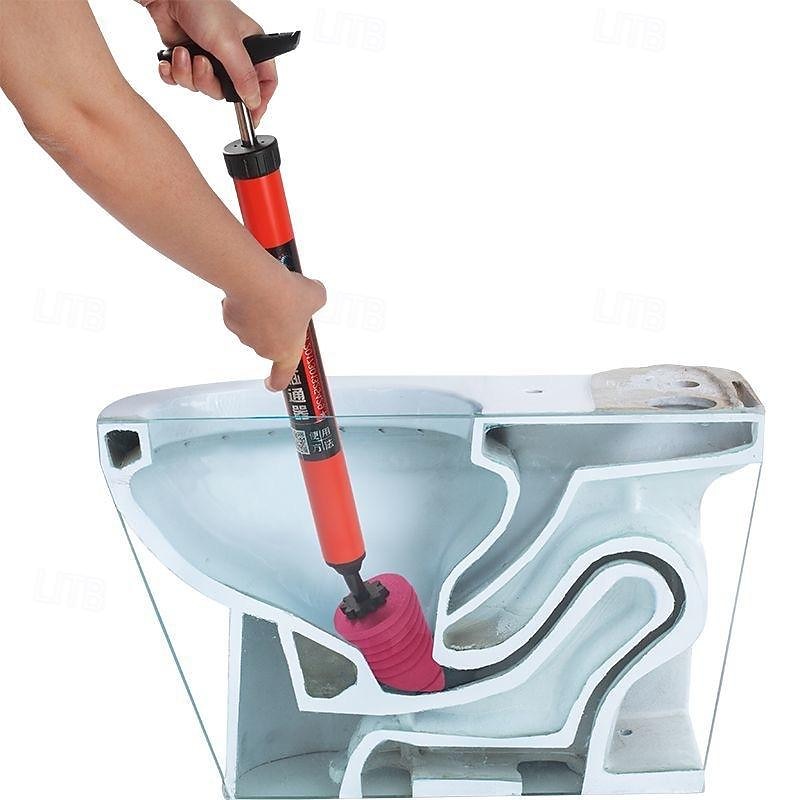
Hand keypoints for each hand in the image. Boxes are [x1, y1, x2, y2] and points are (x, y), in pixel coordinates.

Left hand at [140, 0, 277, 123]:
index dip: (260, 100)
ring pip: (203, 87)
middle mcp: (232, 54)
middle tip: (201, 65)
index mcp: (251, 47)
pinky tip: (171, 59)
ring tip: (184, 53)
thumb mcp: (228, 45)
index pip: (265, 81)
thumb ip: (244, 77)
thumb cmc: (202, 5)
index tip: (253, 116)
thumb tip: (254, 101)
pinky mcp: (188, 57)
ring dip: (188, 74)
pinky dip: (174, 73)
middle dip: (209, 83)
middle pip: (228, 91)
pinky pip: (183, 80)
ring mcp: (209, 57)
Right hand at [223, 267, 326, 390]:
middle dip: (276, 326)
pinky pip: (241, 313)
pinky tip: (255, 290)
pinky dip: (247, 303)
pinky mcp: (230, 319)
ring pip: (255, 326)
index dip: (277, 381)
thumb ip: (316, 300)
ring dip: (262, 314)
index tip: (273, 383)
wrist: (256, 281)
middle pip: (270, 342)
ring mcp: (245, 335)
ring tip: (271, 293)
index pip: (281, 377)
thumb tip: (314, 293)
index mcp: (287, 351)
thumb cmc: (285, 294)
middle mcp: (264, 348)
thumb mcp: (316, 296)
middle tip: (286, 306)